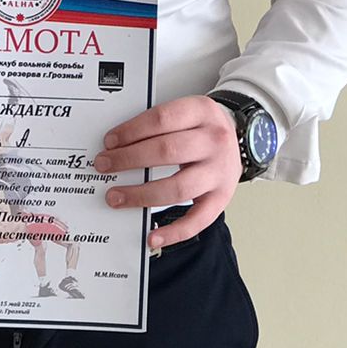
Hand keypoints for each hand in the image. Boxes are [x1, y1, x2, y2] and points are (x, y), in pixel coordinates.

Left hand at [95, 95, 241, 250]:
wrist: (242, 137)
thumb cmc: (203, 127)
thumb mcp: (186, 112)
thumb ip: (158, 124)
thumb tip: (116, 145)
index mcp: (202, 111)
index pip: (162, 119)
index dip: (132, 131)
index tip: (109, 142)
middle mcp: (214, 141)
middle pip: (167, 151)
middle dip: (129, 160)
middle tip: (104, 166)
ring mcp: (220, 172)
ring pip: (178, 188)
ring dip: (141, 195)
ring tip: (115, 197)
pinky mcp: (221, 198)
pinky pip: (197, 220)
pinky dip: (172, 232)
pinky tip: (151, 236)